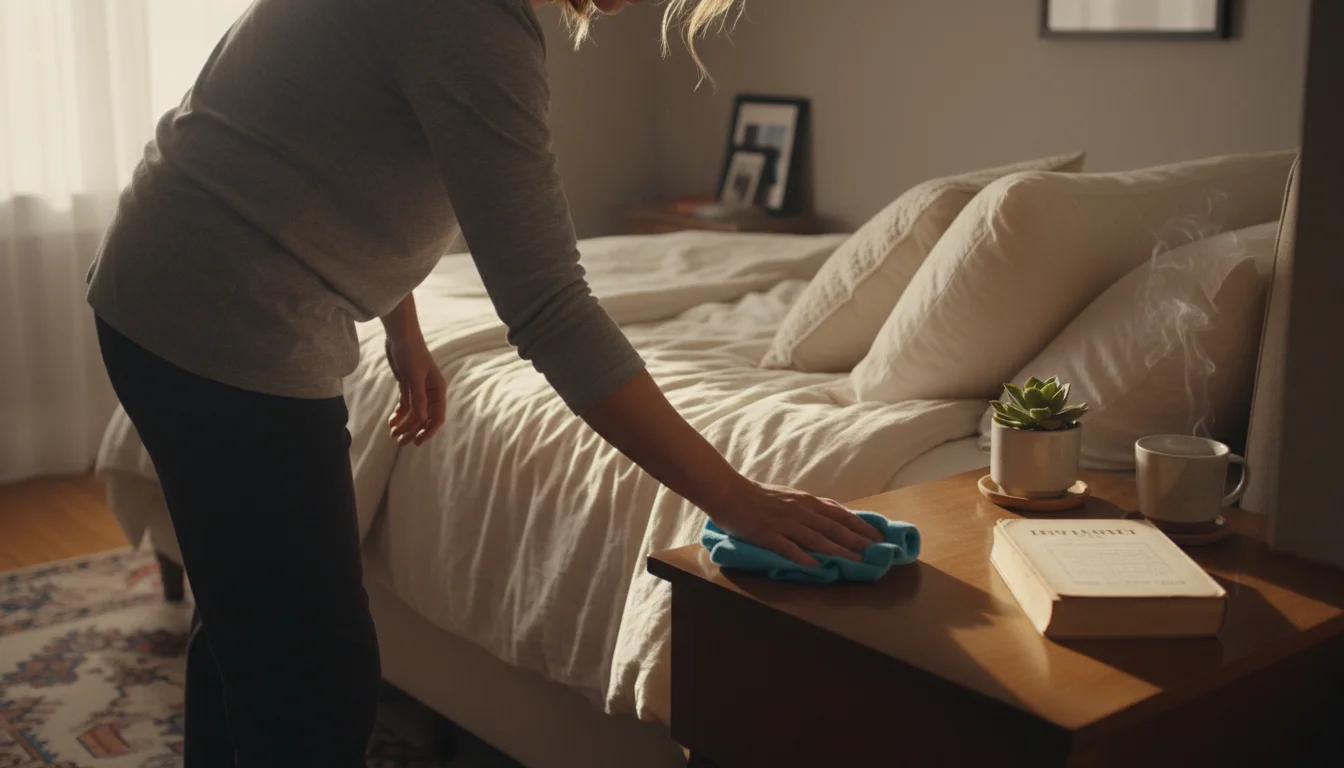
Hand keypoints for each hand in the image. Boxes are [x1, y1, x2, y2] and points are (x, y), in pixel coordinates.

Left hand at [385, 335, 446, 445]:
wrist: (400, 336)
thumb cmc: (411, 353)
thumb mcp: (414, 377)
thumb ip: (418, 399)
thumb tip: (422, 420)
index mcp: (437, 390)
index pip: (437, 416)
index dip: (428, 431)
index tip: (417, 442)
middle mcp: (430, 392)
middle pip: (424, 418)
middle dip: (412, 430)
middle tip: (400, 442)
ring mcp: (418, 389)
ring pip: (413, 413)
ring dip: (404, 425)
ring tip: (393, 434)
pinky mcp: (407, 386)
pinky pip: (405, 405)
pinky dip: (398, 415)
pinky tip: (391, 423)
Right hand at [703, 478, 883, 567]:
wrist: (728, 492)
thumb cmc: (759, 495)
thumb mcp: (791, 496)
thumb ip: (812, 506)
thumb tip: (834, 514)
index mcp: (806, 501)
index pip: (840, 514)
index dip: (861, 525)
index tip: (879, 536)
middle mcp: (800, 511)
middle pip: (833, 527)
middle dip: (857, 540)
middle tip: (876, 552)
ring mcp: (784, 523)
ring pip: (816, 538)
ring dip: (838, 550)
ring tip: (856, 561)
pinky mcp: (767, 535)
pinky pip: (788, 547)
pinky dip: (803, 557)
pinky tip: (816, 567)